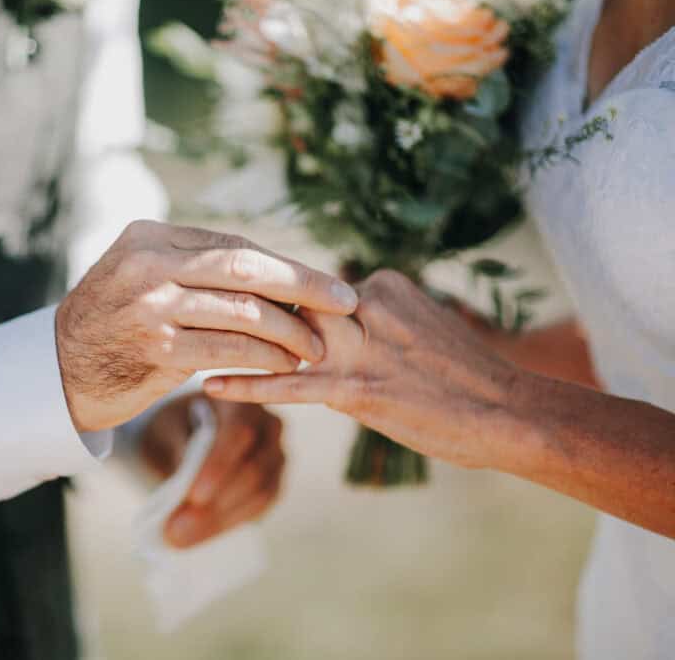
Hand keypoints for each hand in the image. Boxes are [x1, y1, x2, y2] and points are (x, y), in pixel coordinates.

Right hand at [56, 220, 358, 431]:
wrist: (59, 369)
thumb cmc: (113, 322)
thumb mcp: (141, 275)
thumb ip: (193, 266)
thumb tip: (273, 272)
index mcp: (150, 236)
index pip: (235, 245)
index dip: (286, 266)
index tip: (324, 282)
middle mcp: (150, 263)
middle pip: (246, 269)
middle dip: (304, 286)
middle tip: (344, 303)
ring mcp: (151, 306)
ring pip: (243, 312)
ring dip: (289, 332)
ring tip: (314, 347)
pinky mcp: (156, 349)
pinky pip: (228, 351)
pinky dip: (263, 359)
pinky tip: (283, 366)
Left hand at [138, 394, 284, 548]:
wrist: (185, 430)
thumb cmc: (175, 422)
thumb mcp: (166, 427)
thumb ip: (177, 448)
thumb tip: (186, 484)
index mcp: (243, 401)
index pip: (239, 433)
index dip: (218, 466)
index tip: (193, 496)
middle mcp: (269, 427)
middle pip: (253, 469)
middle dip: (215, 504)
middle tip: (175, 530)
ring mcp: (276, 457)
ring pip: (259, 494)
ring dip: (219, 521)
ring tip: (179, 537)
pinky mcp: (273, 484)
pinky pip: (258, 508)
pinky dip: (227, 524)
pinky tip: (198, 535)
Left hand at [204, 270, 523, 469]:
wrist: (510, 412)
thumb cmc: (465, 376)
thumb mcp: (419, 326)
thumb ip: (374, 318)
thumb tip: (333, 319)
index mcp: (384, 285)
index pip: (311, 287)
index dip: (274, 298)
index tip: (232, 292)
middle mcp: (369, 306)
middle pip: (290, 304)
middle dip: (243, 311)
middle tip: (192, 308)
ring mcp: (364, 347)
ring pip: (284, 338)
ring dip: (234, 340)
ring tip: (185, 341)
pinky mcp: (360, 388)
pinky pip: (291, 385)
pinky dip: (248, 384)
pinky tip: (211, 386)